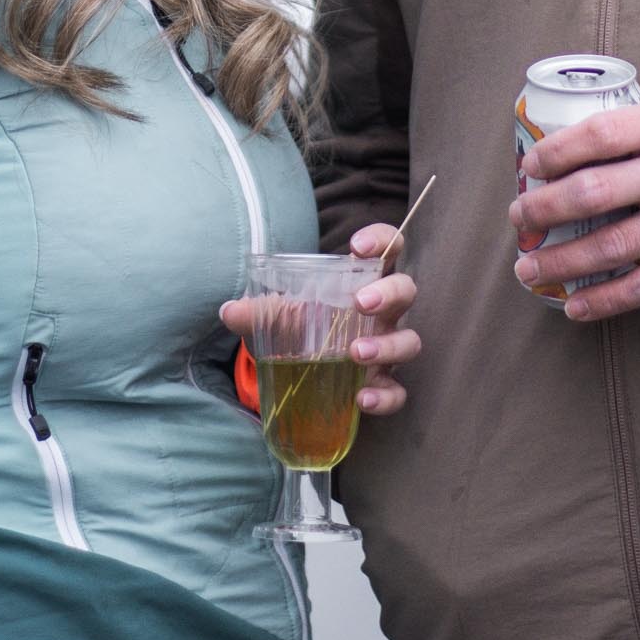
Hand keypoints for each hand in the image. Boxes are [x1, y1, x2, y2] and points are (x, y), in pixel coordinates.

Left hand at [219, 225, 419, 414]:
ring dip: (387, 345)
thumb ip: (256, 312)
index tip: (357, 247)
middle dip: (388, 293)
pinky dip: (385, 396)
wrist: (302, 372)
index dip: (381, 240)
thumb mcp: (278, 316)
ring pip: (409, 341)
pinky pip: (398, 391)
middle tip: (361, 302)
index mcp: (363, 281)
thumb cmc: (300, 328)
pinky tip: (362, 398)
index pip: (388, 248)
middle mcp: (383, 312)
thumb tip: (230, 311)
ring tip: (356, 353)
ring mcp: (388, 347)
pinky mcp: (384, 384)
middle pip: (406, 291)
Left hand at [510, 85, 639, 320]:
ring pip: (611, 247)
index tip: (528, 170)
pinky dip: (604, 300)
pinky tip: (574, 306)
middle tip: (519, 222)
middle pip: (592, 194)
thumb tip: (585, 133)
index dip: (553, 154)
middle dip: (543, 211)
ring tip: (529, 269)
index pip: (597, 135)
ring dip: (561, 262)